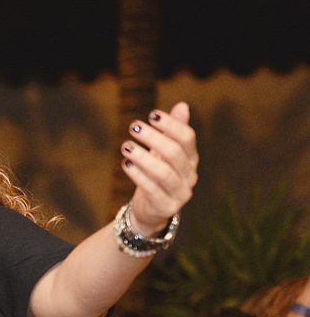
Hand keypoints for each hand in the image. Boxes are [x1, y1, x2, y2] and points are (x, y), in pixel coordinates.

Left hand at [122, 102, 197, 234]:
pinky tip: (126, 164)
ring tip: (125, 146)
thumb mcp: (163, 152)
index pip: (187, 138)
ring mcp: (181, 193)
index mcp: (191, 159)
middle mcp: (190, 175)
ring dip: (143, 157)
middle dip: (154, 138)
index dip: (171, 125)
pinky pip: (152, 190)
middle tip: (134, 127)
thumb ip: (172, 131)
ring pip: (164, 172)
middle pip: (175, 153)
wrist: (151, 211)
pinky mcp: (167, 207)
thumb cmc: (156, 175)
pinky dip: (138, 176)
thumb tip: (182, 105)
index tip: (151, 114)